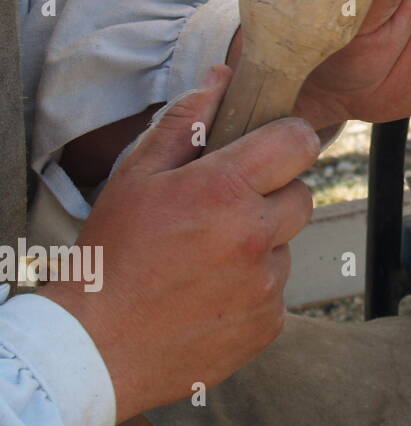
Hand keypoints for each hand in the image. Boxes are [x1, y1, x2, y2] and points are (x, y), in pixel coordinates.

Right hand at [40, 66, 319, 421]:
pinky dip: (253, 290)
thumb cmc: (111, 254)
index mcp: (226, 190)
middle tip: (222, 212)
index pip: (300, 142)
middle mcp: (256, 236)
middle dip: (272, 196)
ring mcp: (266, 285)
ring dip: (260, 246)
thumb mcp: (136, 175)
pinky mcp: (269, 323)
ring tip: (205, 260)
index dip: (287, 141)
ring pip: (287, 245)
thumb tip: (224, 76)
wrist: (94, 348)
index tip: (269, 150)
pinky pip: (278, 291)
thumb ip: (186, 120)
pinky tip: (208, 295)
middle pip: (302, 195)